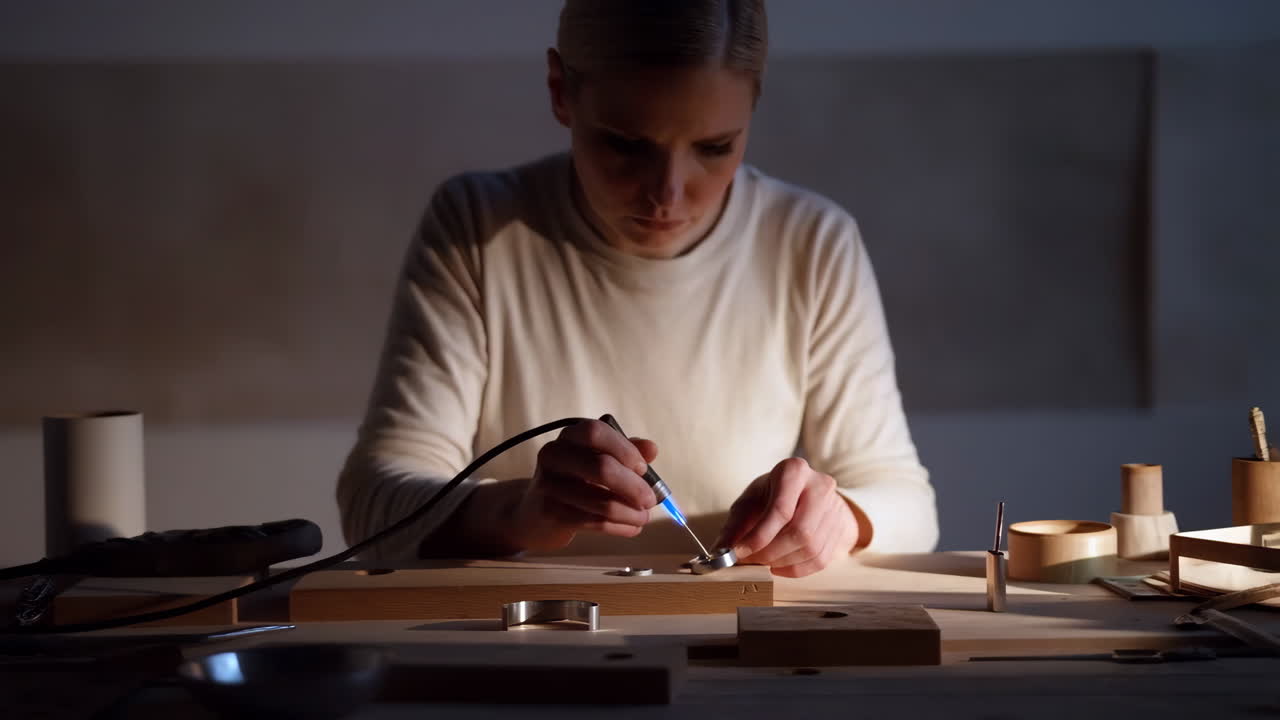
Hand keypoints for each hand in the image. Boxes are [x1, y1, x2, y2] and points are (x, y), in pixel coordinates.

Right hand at [509, 419, 658, 551]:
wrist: (533, 513)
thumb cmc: (573, 482)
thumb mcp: (596, 460)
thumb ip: (624, 451)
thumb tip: (651, 448)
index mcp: (568, 437)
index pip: (596, 432)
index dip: (624, 449)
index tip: (643, 468)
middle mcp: (554, 455)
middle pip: (601, 467)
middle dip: (633, 486)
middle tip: (650, 500)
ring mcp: (549, 485)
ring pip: (600, 501)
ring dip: (630, 513)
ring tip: (644, 518)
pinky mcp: (551, 513)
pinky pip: (594, 522)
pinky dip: (619, 527)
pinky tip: (631, 528)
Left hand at [714, 458, 858, 577]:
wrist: (804, 494)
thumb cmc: (771, 496)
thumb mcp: (750, 502)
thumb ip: (735, 526)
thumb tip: (720, 552)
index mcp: (794, 470)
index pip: (780, 510)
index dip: (758, 537)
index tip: (739, 553)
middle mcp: (820, 485)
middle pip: (799, 532)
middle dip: (770, 553)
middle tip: (750, 560)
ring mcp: (835, 507)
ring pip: (811, 548)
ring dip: (782, 562)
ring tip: (763, 561)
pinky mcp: (840, 527)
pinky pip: (820, 559)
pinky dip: (796, 570)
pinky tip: (779, 566)